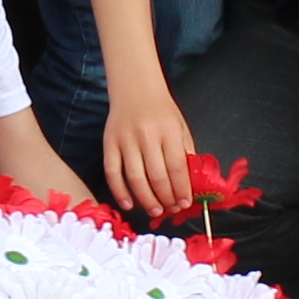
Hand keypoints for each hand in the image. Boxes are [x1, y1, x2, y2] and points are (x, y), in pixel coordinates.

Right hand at [101, 88, 207, 220]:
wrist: (135, 88)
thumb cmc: (161, 111)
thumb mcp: (180, 127)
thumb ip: (186, 153)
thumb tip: (189, 185)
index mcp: (168, 130)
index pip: (176, 167)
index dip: (181, 189)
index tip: (184, 202)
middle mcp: (146, 135)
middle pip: (157, 176)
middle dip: (166, 198)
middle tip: (170, 208)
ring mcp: (125, 140)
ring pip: (135, 178)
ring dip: (146, 200)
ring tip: (155, 210)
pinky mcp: (109, 143)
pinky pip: (113, 173)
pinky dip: (120, 191)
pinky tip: (129, 203)